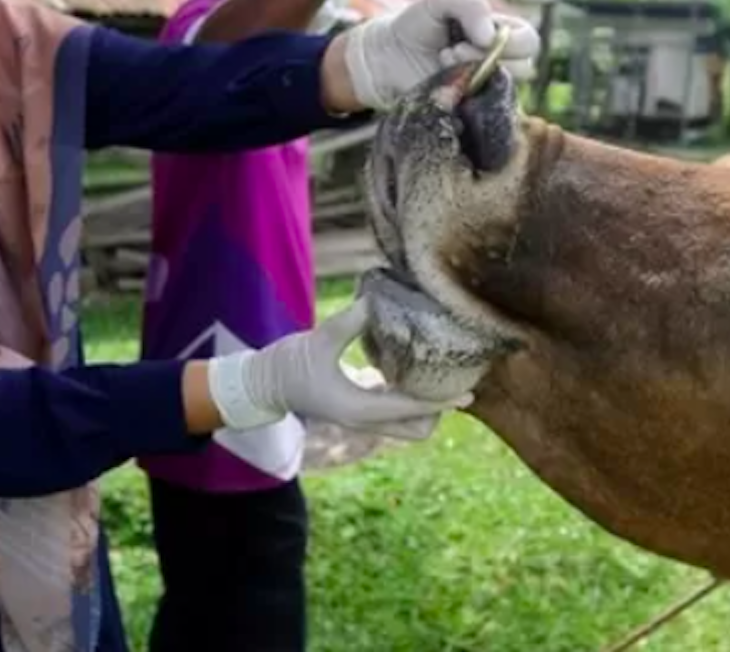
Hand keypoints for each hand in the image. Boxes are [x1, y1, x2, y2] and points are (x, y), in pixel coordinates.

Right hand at [205, 303, 466, 439]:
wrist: (262, 385)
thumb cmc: (287, 364)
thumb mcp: (319, 339)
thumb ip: (350, 323)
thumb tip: (376, 300)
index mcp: (357, 409)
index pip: (410, 410)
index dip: (441, 402)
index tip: (467, 395)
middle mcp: (363, 421)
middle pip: (416, 430)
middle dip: (438, 412)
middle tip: (457, 384)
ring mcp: (359, 420)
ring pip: (405, 426)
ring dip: (425, 409)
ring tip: (442, 379)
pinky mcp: (355, 411)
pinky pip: (392, 413)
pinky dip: (408, 401)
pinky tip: (414, 372)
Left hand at [325, 0, 541, 111]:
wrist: (385, 55)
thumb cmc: (416, 25)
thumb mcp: (440, 1)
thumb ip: (470, 5)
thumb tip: (491, 37)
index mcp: (499, 34)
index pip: (529, 41)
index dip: (510, 41)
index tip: (474, 36)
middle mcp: (498, 62)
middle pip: (524, 68)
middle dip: (487, 57)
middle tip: (453, 51)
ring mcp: (485, 88)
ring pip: (504, 88)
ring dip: (472, 74)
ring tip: (442, 63)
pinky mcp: (469, 109)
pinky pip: (485, 111)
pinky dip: (463, 95)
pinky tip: (442, 84)